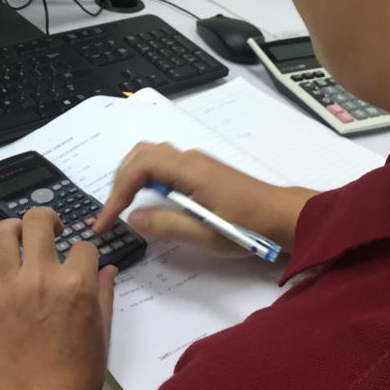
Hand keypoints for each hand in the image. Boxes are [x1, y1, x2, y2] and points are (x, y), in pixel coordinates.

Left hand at [0, 208, 117, 389]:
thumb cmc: (79, 373)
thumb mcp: (102, 330)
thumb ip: (104, 292)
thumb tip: (108, 268)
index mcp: (77, 284)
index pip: (83, 246)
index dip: (84, 253)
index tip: (80, 264)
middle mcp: (41, 277)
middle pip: (38, 221)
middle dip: (48, 220)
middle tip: (50, 232)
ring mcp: (9, 288)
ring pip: (1, 233)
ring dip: (12, 229)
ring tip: (18, 240)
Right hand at [94, 142, 316, 255]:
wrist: (283, 217)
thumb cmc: (249, 228)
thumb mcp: (205, 235)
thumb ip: (166, 225)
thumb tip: (132, 218)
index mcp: (189, 171)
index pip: (139, 168)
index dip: (116, 193)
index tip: (106, 221)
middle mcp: (190, 159)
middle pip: (141, 154)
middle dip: (121, 181)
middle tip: (113, 211)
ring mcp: (197, 162)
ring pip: (153, 156)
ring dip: (134, 177)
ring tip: (126, 205)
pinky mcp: (203, 171)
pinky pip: (165, 164)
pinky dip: (148, 177)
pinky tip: (152, 200)